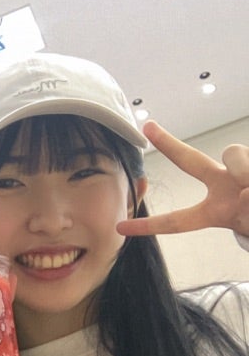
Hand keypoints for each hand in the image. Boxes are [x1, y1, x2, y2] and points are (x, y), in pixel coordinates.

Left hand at [117, 120, 248, 237]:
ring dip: (247, 175)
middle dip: (168, 144)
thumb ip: (246, 210)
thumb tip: (246, 191)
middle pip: (191, 161)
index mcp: (216, 210)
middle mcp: (226, 185)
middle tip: (147, 127)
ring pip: (236, 157)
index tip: (119, 228)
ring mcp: (243, 172)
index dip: (149, 226)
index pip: (177, 220)